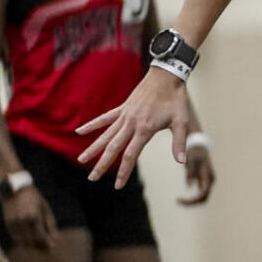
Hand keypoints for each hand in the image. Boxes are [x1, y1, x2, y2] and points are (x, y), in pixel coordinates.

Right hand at [1, 186, 56, 249]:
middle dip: (39, 246)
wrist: (15, 188)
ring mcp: (13, 222)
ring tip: (37, 244)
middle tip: (46, 248)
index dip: (46, 243)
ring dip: (30, 245)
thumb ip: (50, 224)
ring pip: (22, 241)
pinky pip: (15, 237)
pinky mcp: (7, 223)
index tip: (52, 247)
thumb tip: (55, 238)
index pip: (40, 236)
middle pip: (31, 240)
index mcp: (34, 216)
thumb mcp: (46, 208)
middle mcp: (22, 221)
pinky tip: (28, 241)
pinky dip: (21, 241)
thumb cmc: (34, 198)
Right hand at [76, 66, 190, 188]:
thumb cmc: (175, 99)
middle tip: (92, 178)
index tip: (118, 185)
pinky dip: (92, 125)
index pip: (130, 155)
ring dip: (93, 148)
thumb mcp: (181, 121)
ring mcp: (124, 115)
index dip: (123, 172)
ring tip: (81, 160)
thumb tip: (181, 161)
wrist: (166, 75)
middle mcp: (131, 124)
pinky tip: (79, 132)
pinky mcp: (122, 108)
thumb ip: (179, 142)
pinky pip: (105, 118)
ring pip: (106, 135)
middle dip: (102, 164)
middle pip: (113, 148)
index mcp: (145, 129)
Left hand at [179, 139, 215, 205]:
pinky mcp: (204, 180)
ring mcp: (208, 181)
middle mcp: (210, 180)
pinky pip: (200, 193)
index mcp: (208, 176)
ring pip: (202, 197)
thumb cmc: (194, 151)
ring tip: (178, 200)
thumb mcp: (190, 160)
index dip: (192, 200)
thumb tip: (189, 187)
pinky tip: (181, 196)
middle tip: (177, 202)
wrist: (199, 144)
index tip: (178, 200)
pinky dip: (192, 197)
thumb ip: (190, 173)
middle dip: (192, 203)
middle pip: (204, 199)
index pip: (203, 195)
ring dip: (192, 201)